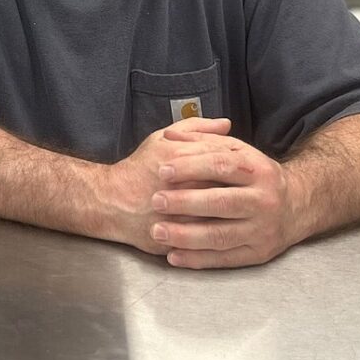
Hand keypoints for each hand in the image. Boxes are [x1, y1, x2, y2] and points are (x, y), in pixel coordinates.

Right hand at [98, 117, 235, 253]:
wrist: (112, 201)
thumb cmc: (139, 168)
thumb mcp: (162, 138)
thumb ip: (195, 128)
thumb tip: (226, 124)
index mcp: (178, 158)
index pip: (221, 158)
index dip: (237, 162)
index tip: (243, 167)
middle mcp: (180, 185)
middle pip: (224, 186)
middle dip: (239, 188)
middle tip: (248, 189)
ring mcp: (180, 213)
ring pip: (219, 214)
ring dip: (233, 212)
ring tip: (240, 208)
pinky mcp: (177, 236)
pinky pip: (208, 235)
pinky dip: (221, 230)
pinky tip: (227, 224)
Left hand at [148, 125, 300, 268]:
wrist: (296, 206)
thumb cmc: (254, 176)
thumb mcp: (237, 150)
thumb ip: (203, 140)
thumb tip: (169, 134)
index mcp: (257, 170)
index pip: (221, 166)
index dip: (190, 167)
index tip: (162, 170)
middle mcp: (263, 200)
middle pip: (221, 202)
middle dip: (185, 202)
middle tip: (156, 201)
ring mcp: (262, 229)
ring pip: (221, 235)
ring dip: (186, 236)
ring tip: (158, 231)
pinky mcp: (258, 253)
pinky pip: (225, 259)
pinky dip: (197, 259)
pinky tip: (174, 256)